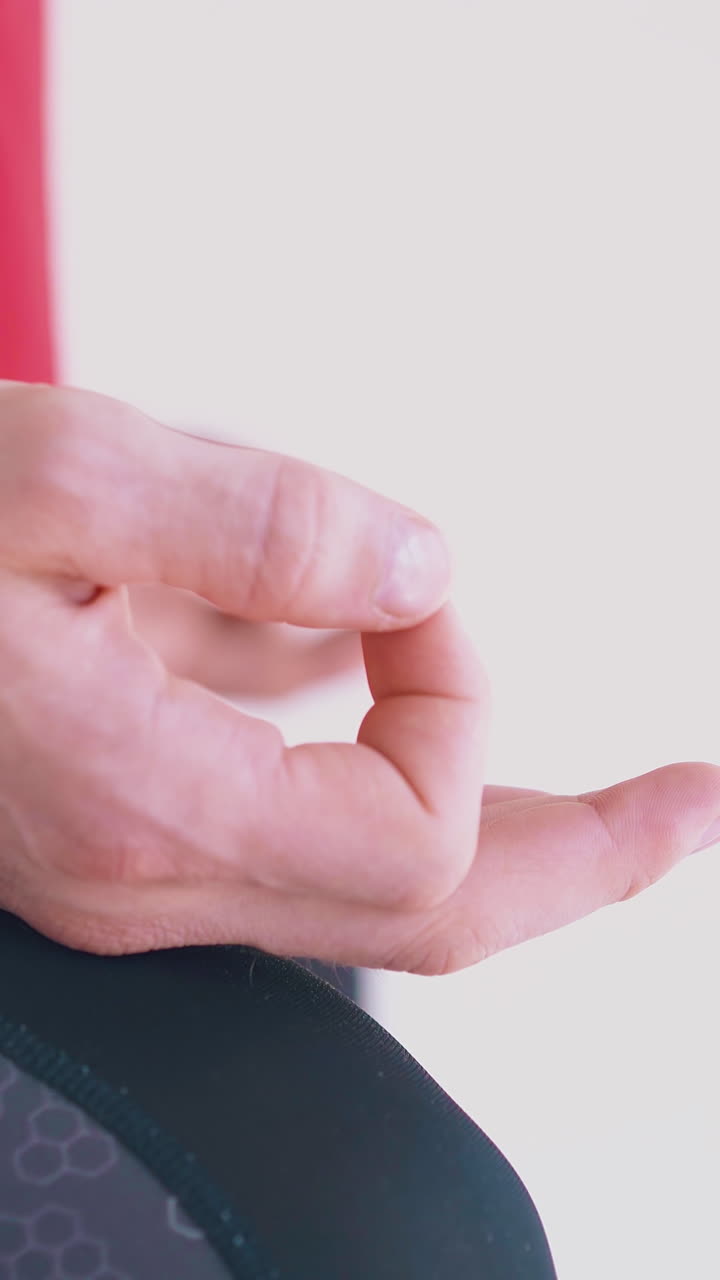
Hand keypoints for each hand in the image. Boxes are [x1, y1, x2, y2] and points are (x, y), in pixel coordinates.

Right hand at [1, 381, 717, 971]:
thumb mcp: (56, 477)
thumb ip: (260, 525)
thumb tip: (418, 569)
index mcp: (146, 803)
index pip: (409, 826)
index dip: (458, 695)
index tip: (417, 585)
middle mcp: (148, 868)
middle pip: (425, 920)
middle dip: (579, 860)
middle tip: (689, 814)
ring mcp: (131, 860)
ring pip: (364, 892)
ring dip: (500, 833)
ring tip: (622, 808)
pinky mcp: (114, 818)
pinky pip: (286, 825)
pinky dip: (374, 767)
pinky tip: (402, 692)